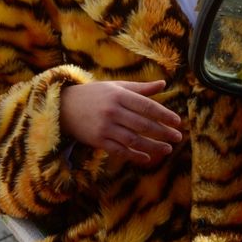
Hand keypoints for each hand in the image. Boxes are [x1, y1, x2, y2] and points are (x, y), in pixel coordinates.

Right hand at [60, 80, 182, 165]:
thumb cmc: (94, 94)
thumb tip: (164, 84)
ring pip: (134, 140)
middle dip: (163, 132)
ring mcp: (104, 127)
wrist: (64, 107)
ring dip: (153, 146)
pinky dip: (134, 155)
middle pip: (143, 124)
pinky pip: (120, 150)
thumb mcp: (116, 87)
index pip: (147, 106)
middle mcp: (112, 111)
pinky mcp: (97, 140)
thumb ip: (140, 88)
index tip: (178, 121)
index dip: (164, 114)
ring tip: (168, 148)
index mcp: (119, 95)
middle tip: (178, 136)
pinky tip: (147, 157)